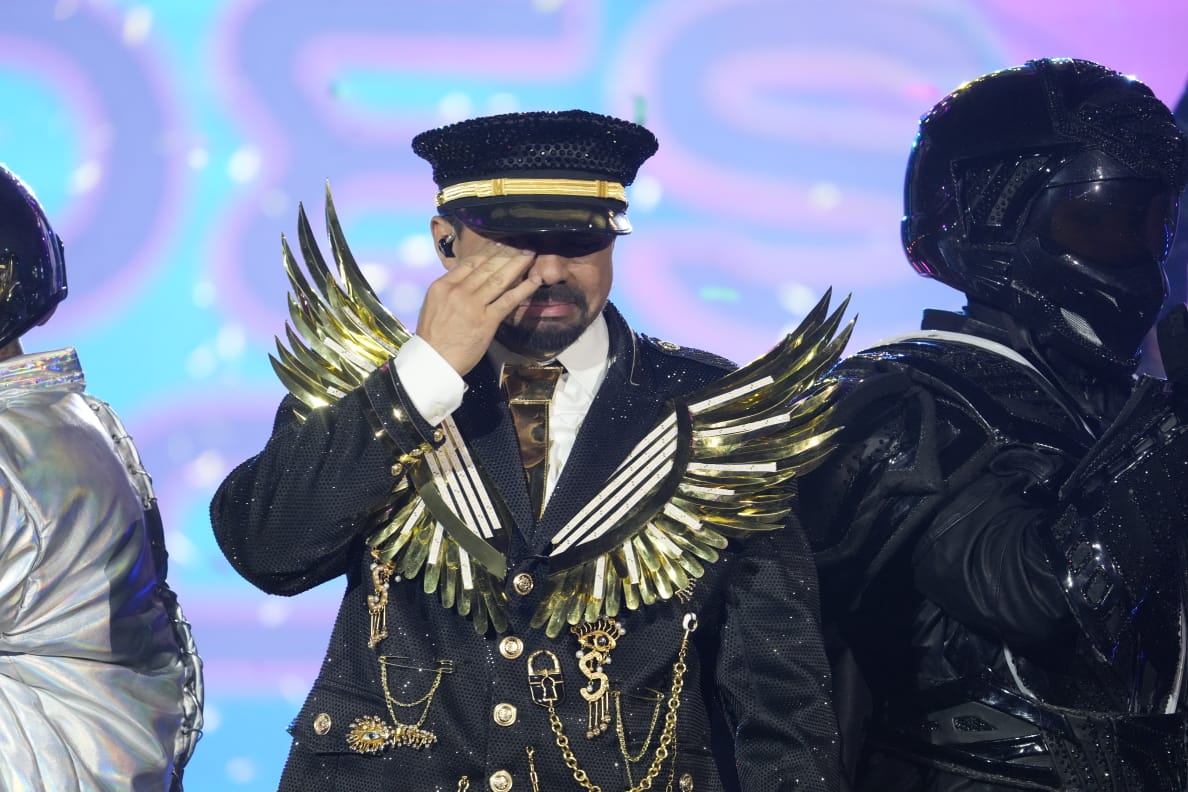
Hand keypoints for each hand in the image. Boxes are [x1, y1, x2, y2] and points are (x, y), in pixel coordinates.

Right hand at [415, 241, 540, 374]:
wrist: (434, 362)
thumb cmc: (433, 338)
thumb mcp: (432, 305)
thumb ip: (449, 289)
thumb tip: (465, 277)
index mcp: (442, 286)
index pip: (469, 262)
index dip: (488, 252)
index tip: (500, 244)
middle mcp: (458, 291)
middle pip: (486, 266)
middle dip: (506, 253)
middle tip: (520, 243)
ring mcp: (473, 305)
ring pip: (499, 279)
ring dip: (517, 264)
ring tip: (529, 254)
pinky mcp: (487, 321)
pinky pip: (509, 300)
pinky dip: (524, 288)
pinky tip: (535, 279)